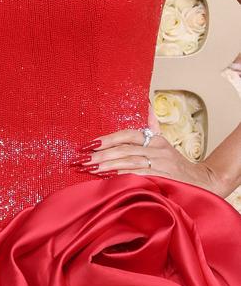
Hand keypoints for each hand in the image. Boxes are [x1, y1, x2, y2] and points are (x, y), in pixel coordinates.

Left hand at [72, 126, 225, 196]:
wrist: (202, 182)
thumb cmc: (176, 164)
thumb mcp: (164, 142)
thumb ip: (152, 125)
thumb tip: (147, 103)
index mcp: (154, 139)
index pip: (127, 135)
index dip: (107, 139)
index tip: (88, 145)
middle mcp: (157, 150)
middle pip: (124, 150)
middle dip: (100, 155)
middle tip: (82, 160)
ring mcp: (161, 164)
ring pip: (129, 162)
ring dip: (107, 166)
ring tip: (89, 169)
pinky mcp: (163, 179)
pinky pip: (140, 176)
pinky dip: (124, 177)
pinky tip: (109, 179)